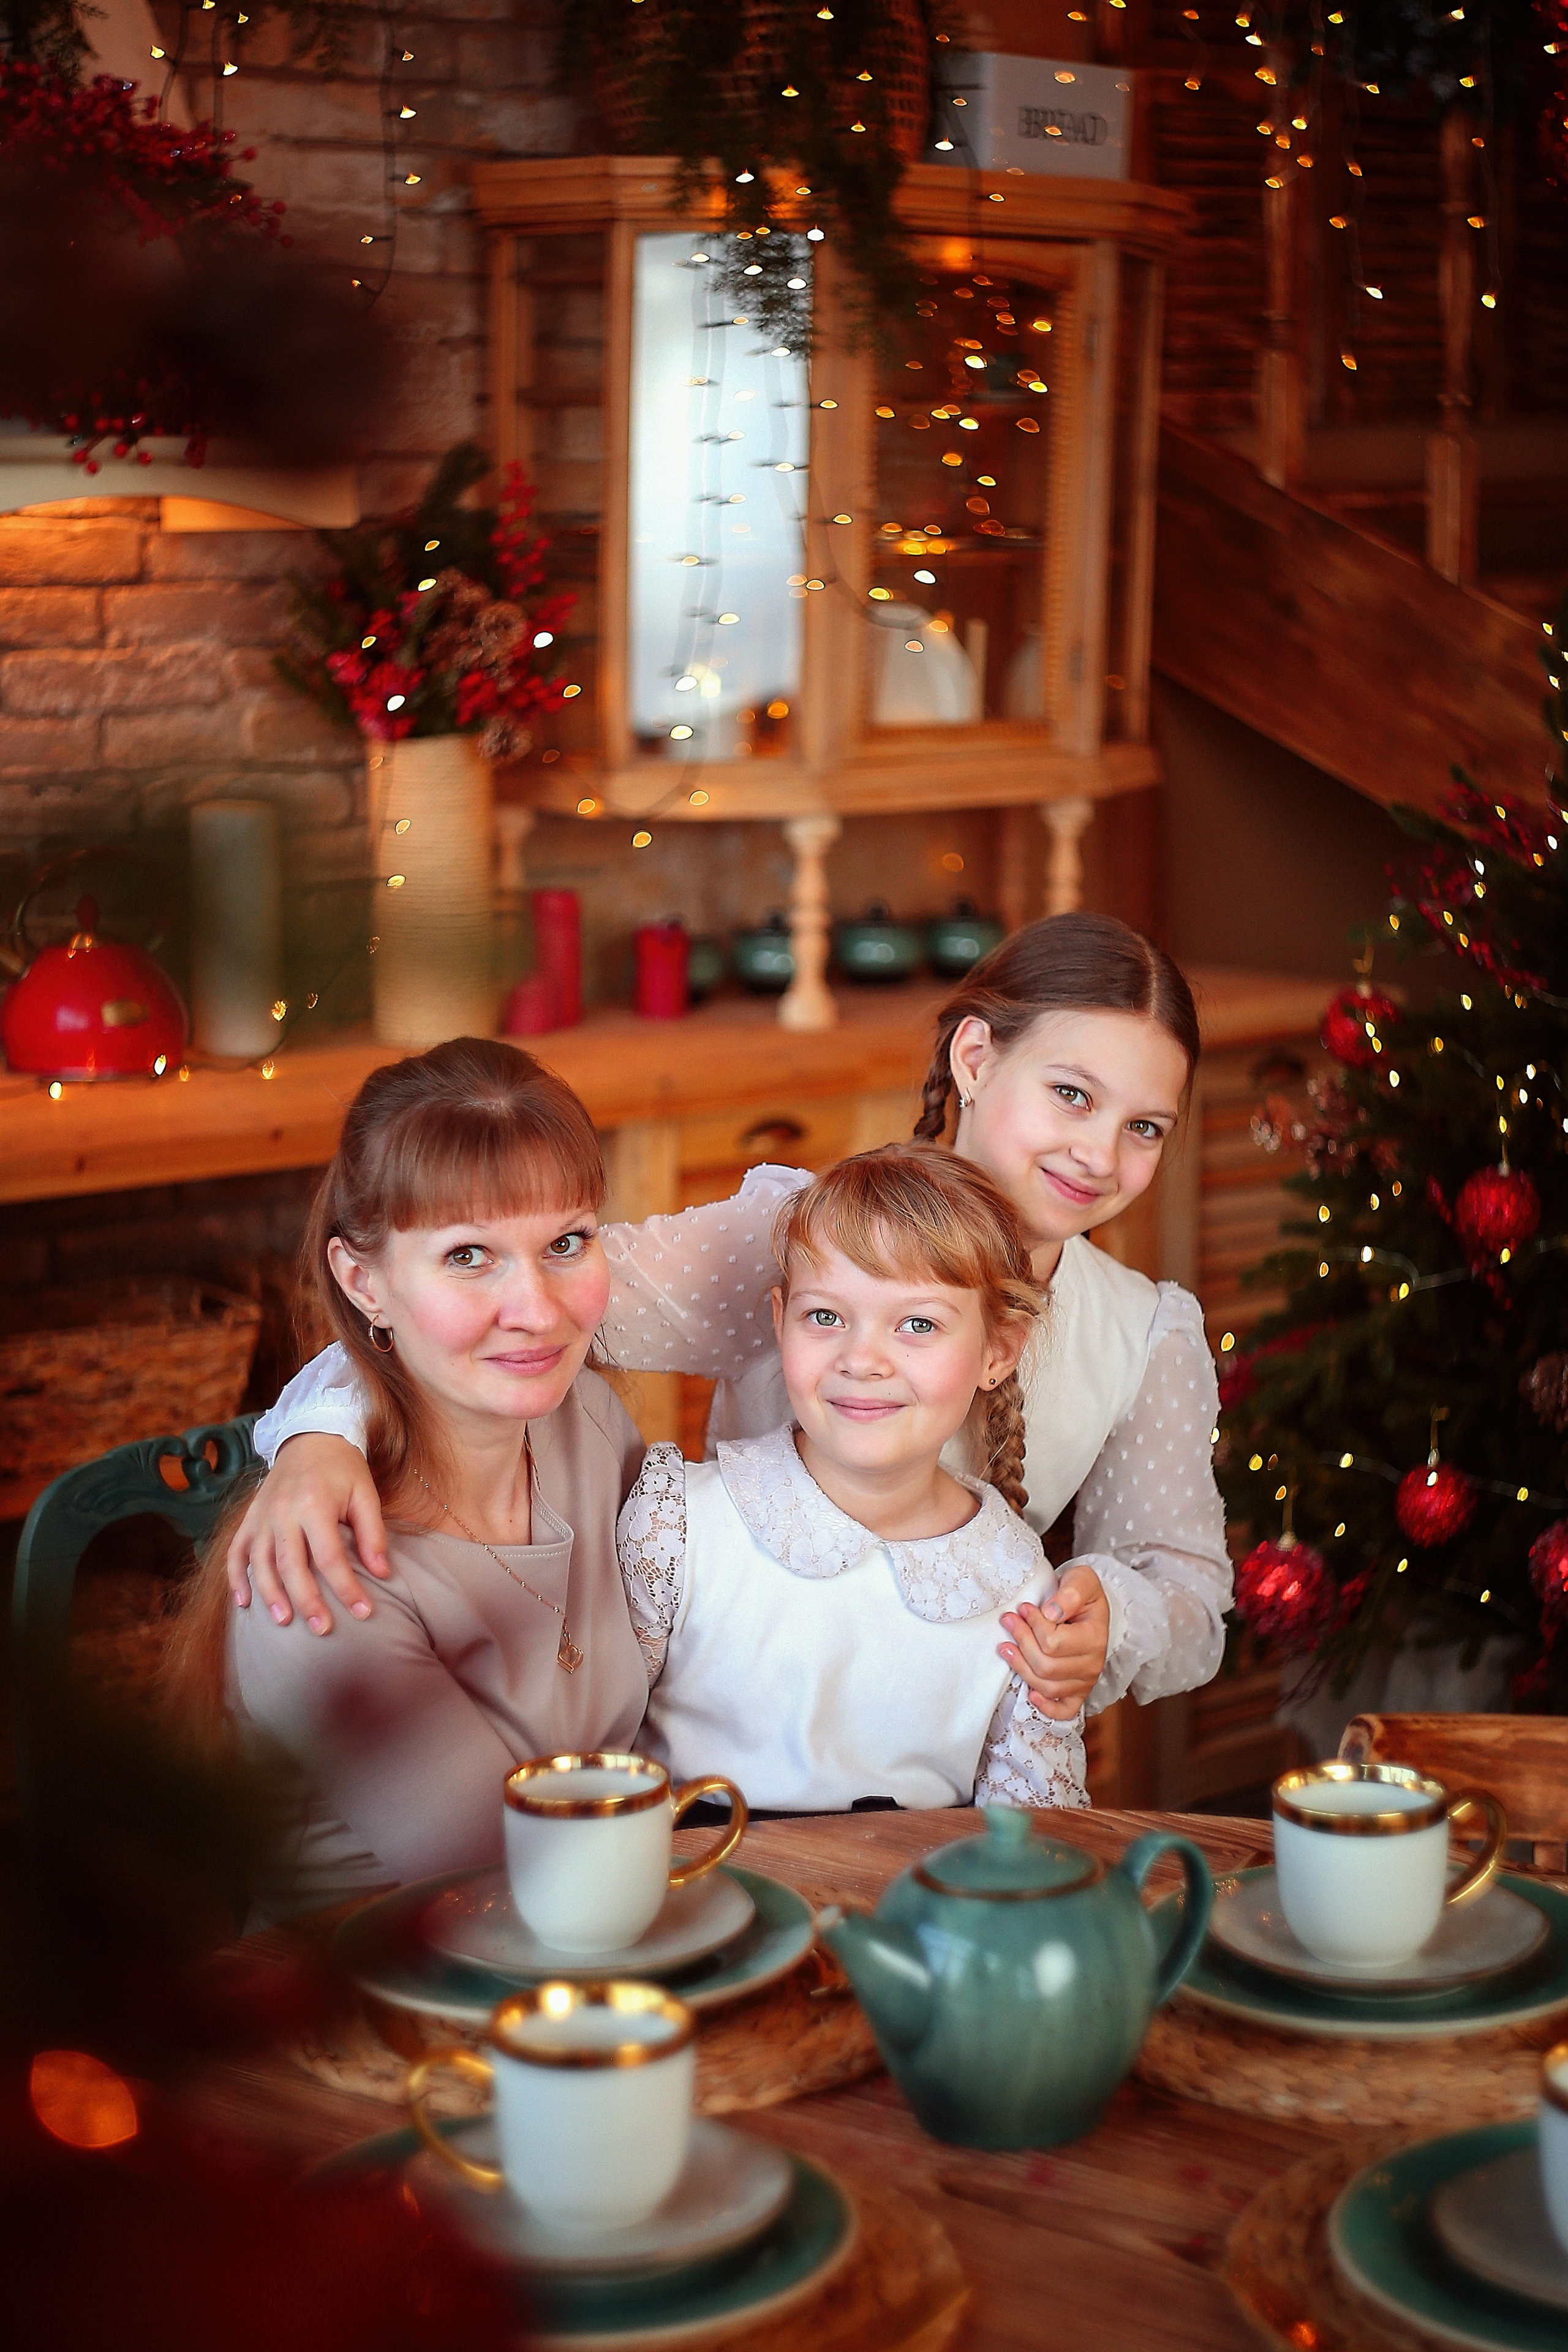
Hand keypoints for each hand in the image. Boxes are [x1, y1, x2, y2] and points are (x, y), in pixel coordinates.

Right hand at [225, 1434, 389, 1634]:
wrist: (309, 1437)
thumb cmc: (343, 1468)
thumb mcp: (365, 1493)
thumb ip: (372, 1533)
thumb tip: (383, 1573)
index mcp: (314, 1504)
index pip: (331, 1557)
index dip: (347, 1588)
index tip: (364, 1612)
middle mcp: (282, 1512)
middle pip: (291, 1565)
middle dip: (307, 1600)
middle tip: (322, 1629)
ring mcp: (261, 1516)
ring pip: (260, 1563)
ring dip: (270, 1595)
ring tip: (284, 1622)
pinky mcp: (249, 1519)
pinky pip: (236, 1552)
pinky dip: (236, 1578)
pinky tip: (243, 1602)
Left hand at [999, 1564, 1109, 1721]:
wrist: (1088, 1606)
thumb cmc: (1082, 1593)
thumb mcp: (1082, 1580)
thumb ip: (1070, 1593)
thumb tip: (1050, 1612)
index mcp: (1095, 1637)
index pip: (1053, 1642)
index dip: (1032, 1624)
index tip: (1023, 1608)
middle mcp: (1093, 1664)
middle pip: (1046, 1666)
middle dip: (1021, 1642)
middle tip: (1008, 1621)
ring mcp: (1085, 1681)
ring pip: (1047, 1686)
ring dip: (1021, 1667)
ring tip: (1005, 1647)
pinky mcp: (1078, 1692)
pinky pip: (1064, 1711)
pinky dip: (1047, 1707)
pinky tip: (1030, 1694)